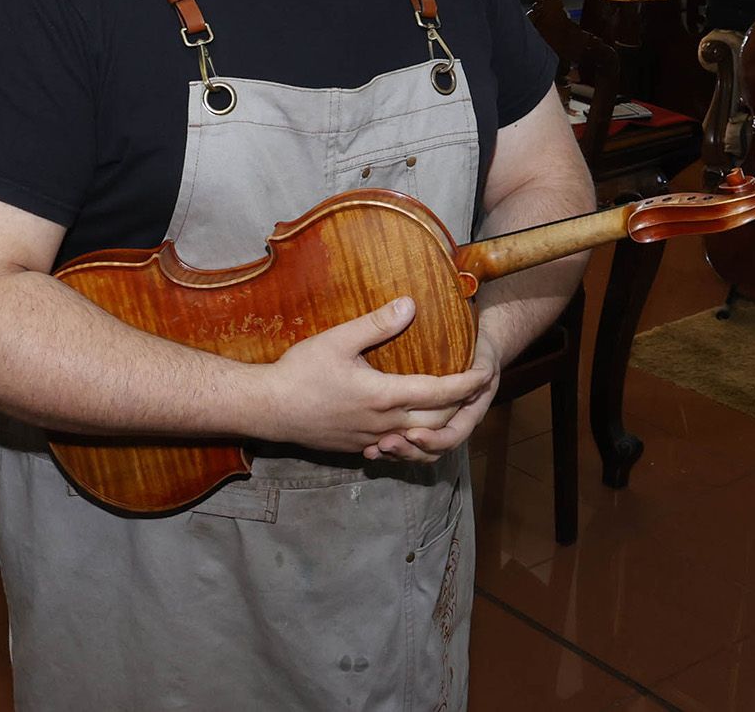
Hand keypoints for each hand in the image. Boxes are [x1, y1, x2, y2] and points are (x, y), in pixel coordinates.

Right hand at [259, 297, 494, 454]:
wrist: (268, 410)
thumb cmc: (300, 373)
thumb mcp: (337, 340)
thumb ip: (376, 323)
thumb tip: (410, 305)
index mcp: (385, 395)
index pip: (441, 392)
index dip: (468, 383)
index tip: (485, 371)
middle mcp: (385, 423)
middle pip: (440, 422)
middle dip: (464, 406)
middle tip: (478, 389)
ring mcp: (372, 439)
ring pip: (421, 441)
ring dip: (443, 427)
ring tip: (454, 408)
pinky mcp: (358, 447)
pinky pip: (398, 449)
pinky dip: (416, 440)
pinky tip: (413, 426)